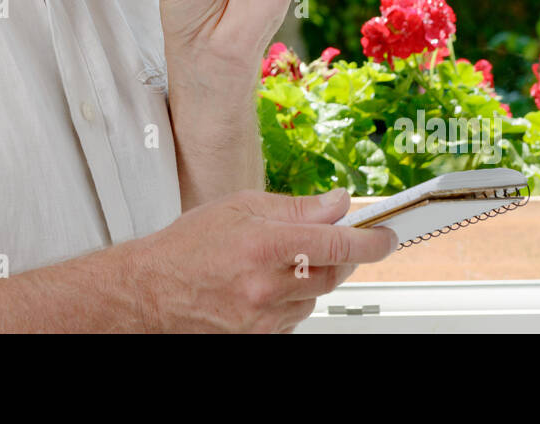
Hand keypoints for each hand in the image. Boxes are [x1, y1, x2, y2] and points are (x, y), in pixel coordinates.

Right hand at [127, 189, 397, 332]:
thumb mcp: (241, 206)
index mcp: (266, 245)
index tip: (387, 236)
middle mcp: (268, 285)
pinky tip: (269, 283)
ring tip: (282, 260)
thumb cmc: (188, 245)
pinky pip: (297, 315)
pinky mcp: (261, 336)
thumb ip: (296, 207)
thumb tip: (338, 203)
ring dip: (314, 276)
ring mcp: (265, 316)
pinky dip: (295, 297)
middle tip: (337, 239)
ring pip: (317, 295)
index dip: (372, 240)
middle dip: (343, 255)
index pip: (339, 244)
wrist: (151, 291)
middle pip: (335, 273)